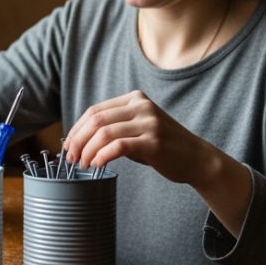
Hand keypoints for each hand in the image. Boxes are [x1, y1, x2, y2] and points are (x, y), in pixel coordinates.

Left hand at [63, 90, 215, 185]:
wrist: (197, 158)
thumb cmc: (163, 146)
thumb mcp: (138, 128)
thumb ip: (115, 126)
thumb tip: (81, 138)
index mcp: (135, 99)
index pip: (95, 110)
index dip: (77, 129)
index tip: (68, 146)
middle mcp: (141, 106)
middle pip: (96, 120)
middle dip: (78, 140)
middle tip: (71, 158)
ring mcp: (149, 123)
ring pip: (104, 134)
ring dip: (88, 151)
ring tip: (83, 165)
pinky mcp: (154, 142)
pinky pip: (119, 147)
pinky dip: (102, 156)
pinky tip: (97, 165)